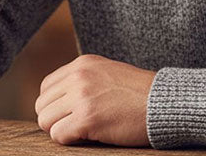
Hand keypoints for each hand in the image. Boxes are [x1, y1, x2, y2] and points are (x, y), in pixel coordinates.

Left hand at [35, 54, 155, 146]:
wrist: (163, 102)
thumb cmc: (139, 93)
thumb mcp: (107, 73)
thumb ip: (83, 80)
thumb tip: (59, 101)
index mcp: (82, 64)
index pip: (46, 86)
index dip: (55, 104)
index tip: (69, 114)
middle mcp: (78, 76)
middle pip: (42, 104)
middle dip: (55, 119)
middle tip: (75, 126)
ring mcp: (82, 96)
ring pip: (46, 121)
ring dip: (61, 130)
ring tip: (82, 131)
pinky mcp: (87, 117)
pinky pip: (59, 135)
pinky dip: (69, 140)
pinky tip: (89, 136)